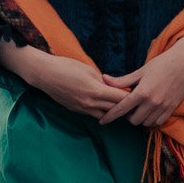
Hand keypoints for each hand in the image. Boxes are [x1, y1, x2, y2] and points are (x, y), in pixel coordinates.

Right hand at [1, 42, 129, 119]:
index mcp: (96, 91)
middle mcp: (90, 103)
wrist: (44, 74)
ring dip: (113, 111)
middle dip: (125, 106)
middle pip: (115, 109)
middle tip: (135, 102)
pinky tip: (106, 106)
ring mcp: (83, 109)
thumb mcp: (88, 69)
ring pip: (105, 115)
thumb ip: (103, 81)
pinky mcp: (76, 110)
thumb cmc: (66, 66)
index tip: (139, 93)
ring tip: (122, 106)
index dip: (130, 96)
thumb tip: (113, 87)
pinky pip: (94, 114)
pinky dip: (102, 111)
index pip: (120, 98)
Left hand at [97, 32, 183, 127]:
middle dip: (128, 116)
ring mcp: (163, 106)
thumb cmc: (161, 63)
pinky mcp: (172, 108)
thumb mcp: (140, 71)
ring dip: (140, 118)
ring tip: (140, 108)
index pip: (121, 109)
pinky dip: (152, 120)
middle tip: (129, 107)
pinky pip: (158, 122)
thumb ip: (122, 80)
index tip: (102, 121)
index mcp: (142, 92)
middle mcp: (152, 102)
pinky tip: (150, 111)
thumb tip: (104, 79)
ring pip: (146, 123)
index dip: (110, 116)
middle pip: (133, 120)